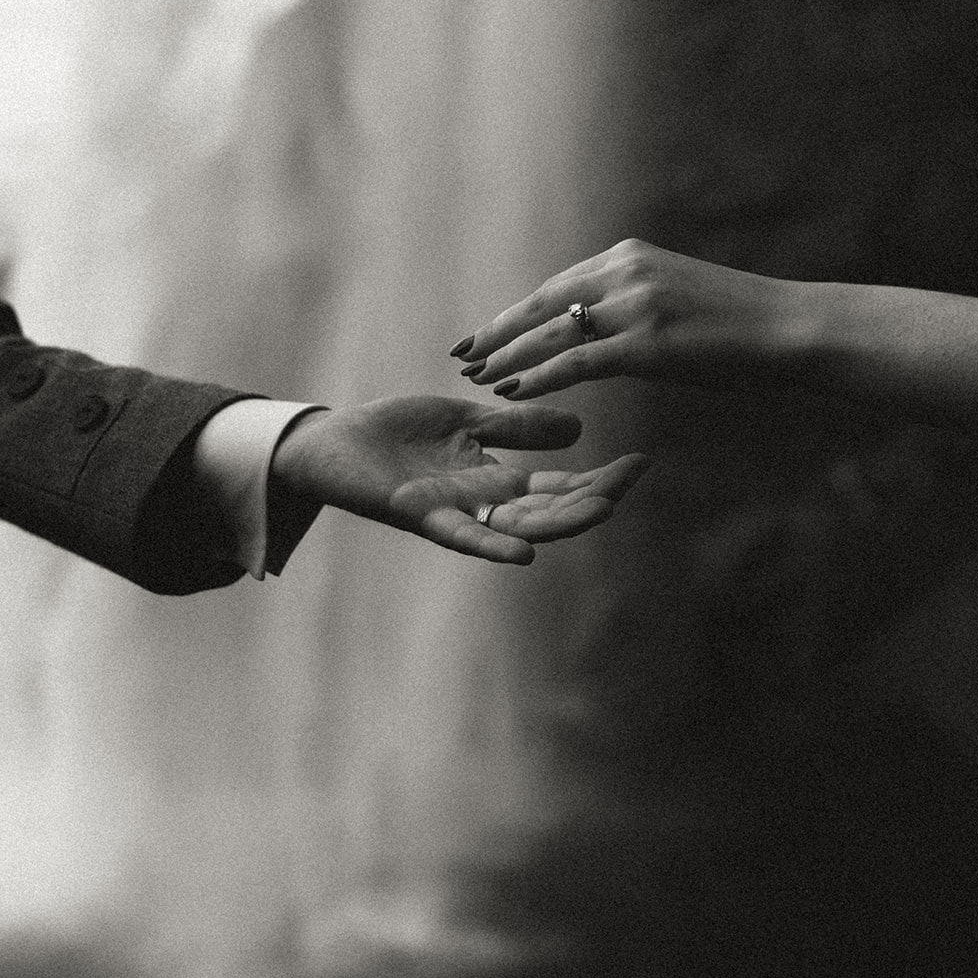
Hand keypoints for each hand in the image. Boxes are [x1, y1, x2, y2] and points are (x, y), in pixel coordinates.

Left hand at [270, 395, 647, 564]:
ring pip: (514, 527)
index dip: (599, 478)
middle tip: (630, 485)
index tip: (642, 463)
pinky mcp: (419, 515)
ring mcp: (453, 513)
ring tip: (599, 513)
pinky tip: (524, 555)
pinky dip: (493, 547)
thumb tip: (578, 430)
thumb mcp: (467, 423)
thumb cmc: (396, 434)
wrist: (335, 443)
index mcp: (495, 480)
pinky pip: (462, 536)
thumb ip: (516, 428)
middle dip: (590, 499)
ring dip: (556, 524)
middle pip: (548, 510)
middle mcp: (481, 505)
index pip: (559, 485)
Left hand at [451, 238, 801, 398]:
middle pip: (540, 305)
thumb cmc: (738, 320)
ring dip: (508, 357)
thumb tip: (602, 327)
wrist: (787, 326)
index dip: (516, 313)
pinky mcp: (646, 342)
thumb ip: (633, 302)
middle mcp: (624, 272)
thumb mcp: (675, 294)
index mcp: (628, 256)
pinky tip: (512, 391)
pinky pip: (577, 362)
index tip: (485, 331)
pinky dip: (540, 377)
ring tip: (477, 377)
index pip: (556, 288)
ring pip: (551, 334)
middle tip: (460, 352)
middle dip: (496, 331)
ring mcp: (634, 305)